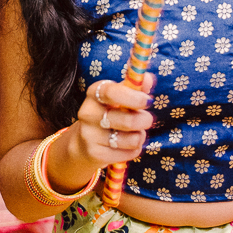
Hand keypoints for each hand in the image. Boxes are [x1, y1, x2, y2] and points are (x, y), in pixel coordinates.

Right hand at [55, 76, 155, 190]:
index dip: (133, 98)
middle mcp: (88, 113)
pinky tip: (127, 145)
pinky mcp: (95, 154)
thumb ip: (135, 85)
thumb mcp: (119, 96)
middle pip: (128, 121)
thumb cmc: (109, 112)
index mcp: (95, 93)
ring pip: (131, 139)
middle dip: (145, 120)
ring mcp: (90, 135)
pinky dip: (134, 149)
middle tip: (146, 119)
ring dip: (140, 136)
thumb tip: (147, 78)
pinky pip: (129, 153)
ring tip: (135, 133)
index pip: (112, 92)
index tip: (148, 101)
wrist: (85, 142)